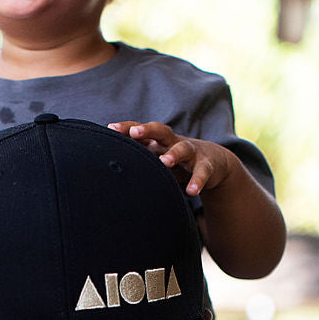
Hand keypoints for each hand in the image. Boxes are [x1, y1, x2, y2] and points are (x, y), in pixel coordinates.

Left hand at [108, 121, 238, 196]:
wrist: (213, 162)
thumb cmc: (175, 160)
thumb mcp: (156, 157)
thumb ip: (136, 158)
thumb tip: (105, 166)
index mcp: (157, 140)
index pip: (140, 129)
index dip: (126, 128)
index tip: (111, 128)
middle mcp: (173, 142)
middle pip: (160, 130)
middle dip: (147, 130)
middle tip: (134, 133)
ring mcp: (191, 152)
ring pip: (183, 148)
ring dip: (173, 154)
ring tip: (164, 162)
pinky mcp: (206, 165)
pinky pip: (202, 173)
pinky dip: (197, 182)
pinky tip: (191, 192)